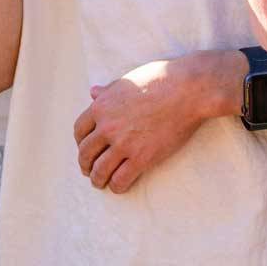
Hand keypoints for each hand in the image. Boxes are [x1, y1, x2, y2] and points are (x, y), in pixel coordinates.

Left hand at [72, 53, 224, 192]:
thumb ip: (108, 90)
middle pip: (86, 153)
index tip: (85, 147)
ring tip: (100, 182)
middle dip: (85, 164)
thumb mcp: (128, 81)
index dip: (80, 142)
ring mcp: (124, 144)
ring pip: (100, 170)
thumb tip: (93, 92)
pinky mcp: (142, 157)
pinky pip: (121, 179)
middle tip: (88, 170)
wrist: (188, 90)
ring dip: (97, 179)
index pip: (79, 130)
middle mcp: (107, 127)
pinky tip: (119, 186)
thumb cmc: (161, 79)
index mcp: (101, 106)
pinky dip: (116, 186)